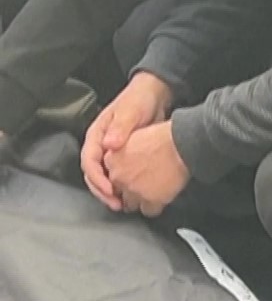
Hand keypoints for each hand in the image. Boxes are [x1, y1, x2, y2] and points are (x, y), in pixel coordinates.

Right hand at [83, 72, 172, 209]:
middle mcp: (100, 145)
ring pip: (104, 177)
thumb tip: (108, 145)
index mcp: (96, 135)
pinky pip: (117, 176)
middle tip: (116, 204)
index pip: (88, 161)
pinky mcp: (124, 157)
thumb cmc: (139, 100)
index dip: (96, 178)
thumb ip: (120, 128)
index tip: (109, 189)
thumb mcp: (129, 111)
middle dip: (102, 191)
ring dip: (110, 193)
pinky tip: (130, 196)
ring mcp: (111, 152)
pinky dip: (121, 187)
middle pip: (93, 174)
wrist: (154, 95)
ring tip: (121, 205)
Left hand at [103, 121, 189, 217]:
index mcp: (112, 159)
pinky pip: (148, 211)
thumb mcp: (135, 136)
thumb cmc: (164, 137)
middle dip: (128, 191)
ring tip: (150, 194)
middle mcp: (119, 176)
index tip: (129, 176)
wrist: (182, 145)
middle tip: (141, 185)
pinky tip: (160, 199)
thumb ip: (124, 150)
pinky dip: (154, 207)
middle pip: (117, 192)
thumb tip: (127, 157)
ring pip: (131, 205)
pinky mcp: (150, 200)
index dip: (121, 176)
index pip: (108, 176)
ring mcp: (134, 189)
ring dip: (139, 201)